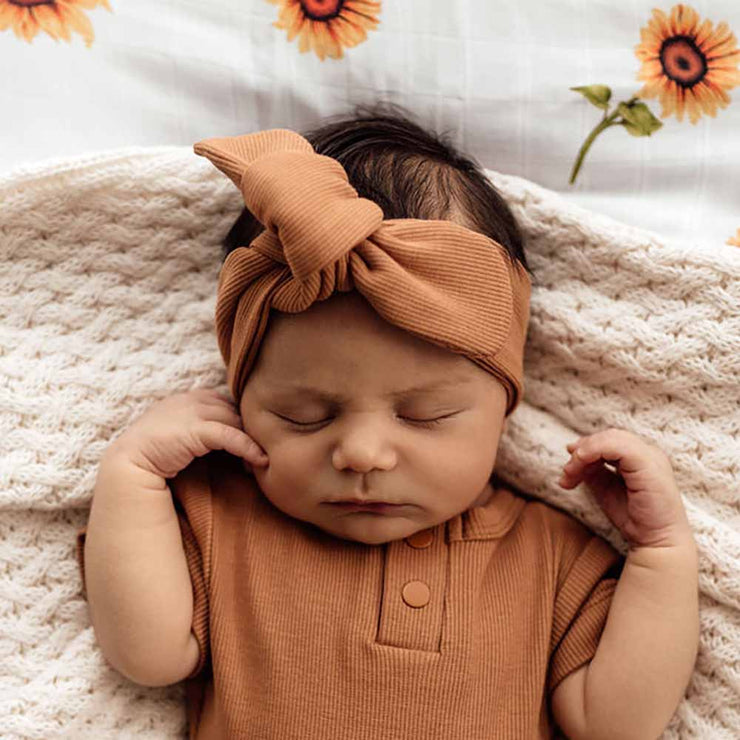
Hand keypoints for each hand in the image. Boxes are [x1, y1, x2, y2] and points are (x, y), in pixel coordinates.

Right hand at [108, 388, 268, 479]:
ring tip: (264, 459)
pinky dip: (249, 448)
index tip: (253, 439)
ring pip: (236, 422)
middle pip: (235, 410)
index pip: (227, 402)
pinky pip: (231, 437)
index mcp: (189, 397)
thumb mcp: (180, 434)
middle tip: (265, 450)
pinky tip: (260, 460)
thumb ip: (201, 428)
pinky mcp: (195, 430)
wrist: (128, 465)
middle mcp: (192, 399)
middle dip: (251, 430)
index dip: (241, 420)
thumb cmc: (154, 455)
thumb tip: (230, 438)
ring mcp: (193, 412)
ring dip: (253, 440)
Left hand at [558, 428, 691, 548]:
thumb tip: (574, 456)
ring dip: (584, 453)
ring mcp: (650, 456)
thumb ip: (593, 470)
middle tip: (567, 473)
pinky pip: (618, 446)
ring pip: (611, 438)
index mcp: (640, 456)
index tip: (568, 469)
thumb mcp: (605, 487)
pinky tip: (581, 465)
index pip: (608, 441)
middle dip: (582, 451)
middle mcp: (648, 452)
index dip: (585, 449)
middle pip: (608, 436)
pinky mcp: (649, 464)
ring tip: (571, 473)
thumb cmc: (633, 518)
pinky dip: (594, 451)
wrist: (656, 542)